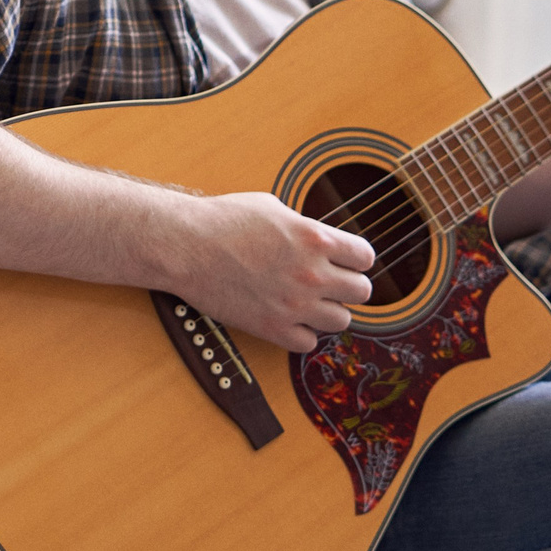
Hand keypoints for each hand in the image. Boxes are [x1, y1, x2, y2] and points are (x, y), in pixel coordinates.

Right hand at [167, 191, 374, 353]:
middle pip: (362, 292)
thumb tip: (322, 243)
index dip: (355, 257)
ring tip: (307, 300)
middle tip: (327, 281)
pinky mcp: (272, 327)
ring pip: (341, 320)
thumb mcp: (272, 208)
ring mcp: (294, 303)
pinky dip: (302, 332)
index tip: (343, 259)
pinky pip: (309, 342)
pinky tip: (287, 317)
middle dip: (347, 285)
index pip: (365, 257)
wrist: (184, 245)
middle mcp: (311, 272)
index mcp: (314, 237)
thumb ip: (305, 227)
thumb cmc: (221, 219)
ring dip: (327, 310)